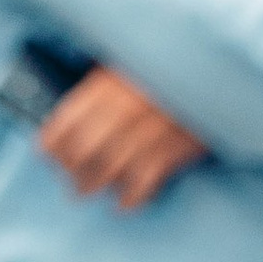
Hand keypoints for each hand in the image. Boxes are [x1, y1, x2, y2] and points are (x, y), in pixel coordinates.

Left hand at [37, 66, 207, 209]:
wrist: (217, 74)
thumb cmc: (168, 65)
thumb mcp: (129, 57)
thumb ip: (102, 77)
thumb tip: (74, 102)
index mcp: (108, 83)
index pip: (66, 121)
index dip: (50, 143)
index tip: (45, 153)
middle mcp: (124, 109)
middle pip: (83, 151)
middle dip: (70, 170)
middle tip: (67, 178)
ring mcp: (148, 133)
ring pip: (109, 170)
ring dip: (92, 186)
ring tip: (83, 191)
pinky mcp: (173, 151)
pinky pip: (143, 183)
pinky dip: (130, 198)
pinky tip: (122, 203)